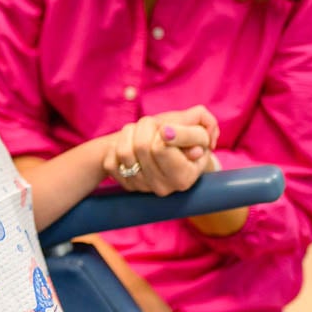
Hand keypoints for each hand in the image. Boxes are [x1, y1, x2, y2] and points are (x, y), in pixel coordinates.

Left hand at [104, 106, 219, 195]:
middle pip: (141, 145)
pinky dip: (117, 146)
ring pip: (123, 150)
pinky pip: (110, 160)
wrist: (170, 155)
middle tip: (154, 124)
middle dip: (146, 125)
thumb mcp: (200, 134)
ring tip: (141, 132)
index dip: (164, 130)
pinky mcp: (123, 184)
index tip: (167, 128)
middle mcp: (162, 188)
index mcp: (184, 177)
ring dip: (130, 132)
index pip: (162, 147)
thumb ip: (199, 127)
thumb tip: (168, 134)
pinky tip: (130, 145)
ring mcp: (141, 187)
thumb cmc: (187, 142)